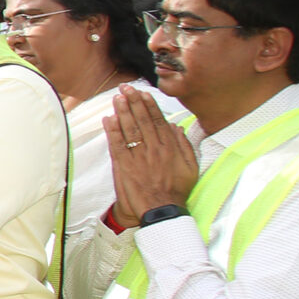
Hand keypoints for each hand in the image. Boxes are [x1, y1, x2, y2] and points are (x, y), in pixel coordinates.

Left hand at [103, 87, 198, 224]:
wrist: (160, 210)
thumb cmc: (176, 190)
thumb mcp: (190, 167)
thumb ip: (185, 146)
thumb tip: (176, 127)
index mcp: (170, 148)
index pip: (158, 121)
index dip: (149, 106)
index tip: (143, 93)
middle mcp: (154, 149)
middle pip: (142, 121)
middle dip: (134, 102)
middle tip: (126, 88)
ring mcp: (138, 157)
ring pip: (129, 129)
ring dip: (123, 112)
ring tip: (117, 98)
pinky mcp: (124, 165)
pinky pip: (117, 144)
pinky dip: (112, 131)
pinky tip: (108, 118)